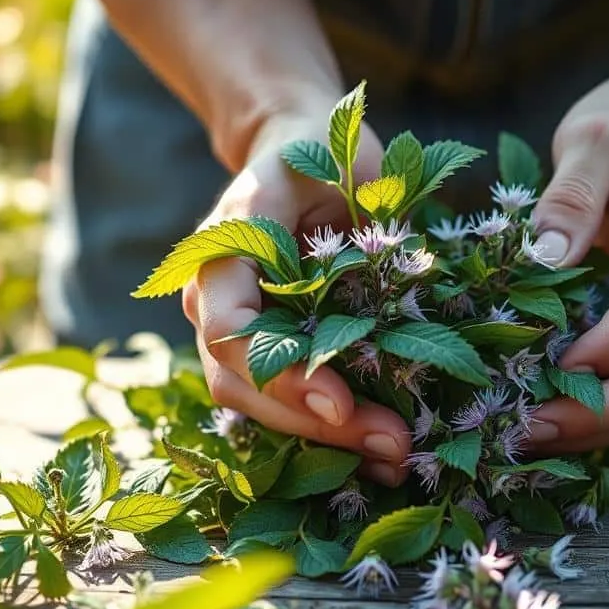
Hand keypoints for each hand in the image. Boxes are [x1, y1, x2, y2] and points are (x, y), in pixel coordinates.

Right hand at [181, 105, 411, 484]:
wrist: (299, 150)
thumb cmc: (321, 150)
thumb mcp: (332, 161)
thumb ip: (341, 221)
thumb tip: (372, 310)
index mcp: (220, 254)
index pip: (231, 334)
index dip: (283, 375)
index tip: (343, 403)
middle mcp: (212, 300)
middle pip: (244, 384)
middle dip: (317, 424)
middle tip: (392, 447)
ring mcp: (232, 328)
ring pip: (259, 405)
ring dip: (326, 440)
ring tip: (395, 459)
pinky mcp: (265, 346)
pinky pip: (283, 399)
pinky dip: (329, 431)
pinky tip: (378, 452)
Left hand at [526, 74, 608, 453]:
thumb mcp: (594, 136)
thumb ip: (572, 192)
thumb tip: (546, 260)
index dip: (604, 350)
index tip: (541, 370)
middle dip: (602, 413)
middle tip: (528, 431)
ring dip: (602, 424)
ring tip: (531, 436)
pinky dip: (605, 410)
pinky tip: (555, 418)